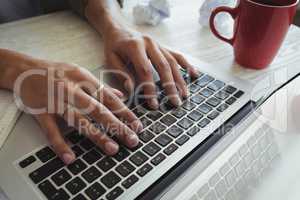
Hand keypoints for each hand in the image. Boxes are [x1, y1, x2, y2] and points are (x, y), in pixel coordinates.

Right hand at [13, 60, 142, 163]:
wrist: (24, 69)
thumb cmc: (56, 72)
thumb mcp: (80, 73)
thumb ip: (100, 86)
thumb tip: (121, 95)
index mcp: (84, 78)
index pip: (109, 97)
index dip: (125, 112)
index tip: (137, 125)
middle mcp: (71, 89)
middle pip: (98, 109)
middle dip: (117, 125)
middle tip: (132, 139)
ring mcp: (55, 100)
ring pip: (78, 119)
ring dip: (96, 135)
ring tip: (112, 148)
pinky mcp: (40, 111)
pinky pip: (51, 130)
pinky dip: (60, 144)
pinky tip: (71, 157)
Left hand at [103, 28, 198, 108]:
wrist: (119, 29)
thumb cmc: (114, 47)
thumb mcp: (111, 59)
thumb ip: (122, 74)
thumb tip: (131, 90)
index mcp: (135, 46)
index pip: (145, 71)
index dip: (150, 88)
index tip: (154, 104)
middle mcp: (150, 44)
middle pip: (164, 66)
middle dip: (170, 87)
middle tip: (175, 102)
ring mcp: (159, 44)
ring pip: (173, 62)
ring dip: (180, 79)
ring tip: (185, 95)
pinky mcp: (163, 47)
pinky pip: (177, 55)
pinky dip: (186, 65)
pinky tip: (194, 74)